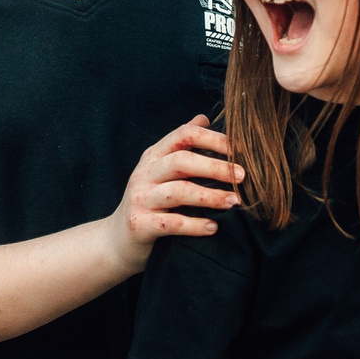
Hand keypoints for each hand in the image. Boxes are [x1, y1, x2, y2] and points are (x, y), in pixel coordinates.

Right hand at [111, 116, 240, 264]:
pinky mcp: (139, 224)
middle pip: (181, 161)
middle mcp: (144, 173)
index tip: (239, 149)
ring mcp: (140, 198)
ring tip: (235, 202)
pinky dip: (195, 225)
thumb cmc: (149, 202)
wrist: (117, 240)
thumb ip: (181, 146)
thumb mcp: (160, 170)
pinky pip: (171, 223)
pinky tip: (214, 227)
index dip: (212, 139)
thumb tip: (204, 118)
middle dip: (215, 167)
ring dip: (210, 196)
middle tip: (242, 176)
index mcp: (153, 156)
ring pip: (177, 192)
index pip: (183, 135)